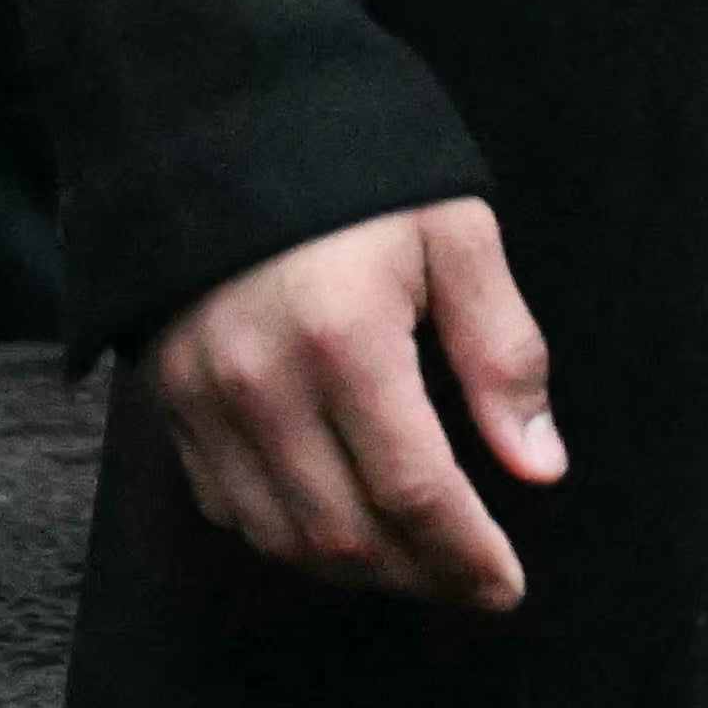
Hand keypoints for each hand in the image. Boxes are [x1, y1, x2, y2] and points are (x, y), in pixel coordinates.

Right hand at [146, 198, 565, 611]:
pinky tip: (339, 522)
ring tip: (417, 560)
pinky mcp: (170, 404)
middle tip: (472, 579)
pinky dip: (287, 536)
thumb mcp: (456, 233)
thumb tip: (538, 463)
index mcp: (344, 340)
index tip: (506, 584)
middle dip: (418, 573)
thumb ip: (500, 351)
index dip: (464, 551)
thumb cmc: (358, 171)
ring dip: (355, 568)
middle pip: (344, 532)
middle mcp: (262, 386)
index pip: (412, 489)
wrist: (225, 123)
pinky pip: (228, 508)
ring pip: (281, 537)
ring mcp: (204, 401)